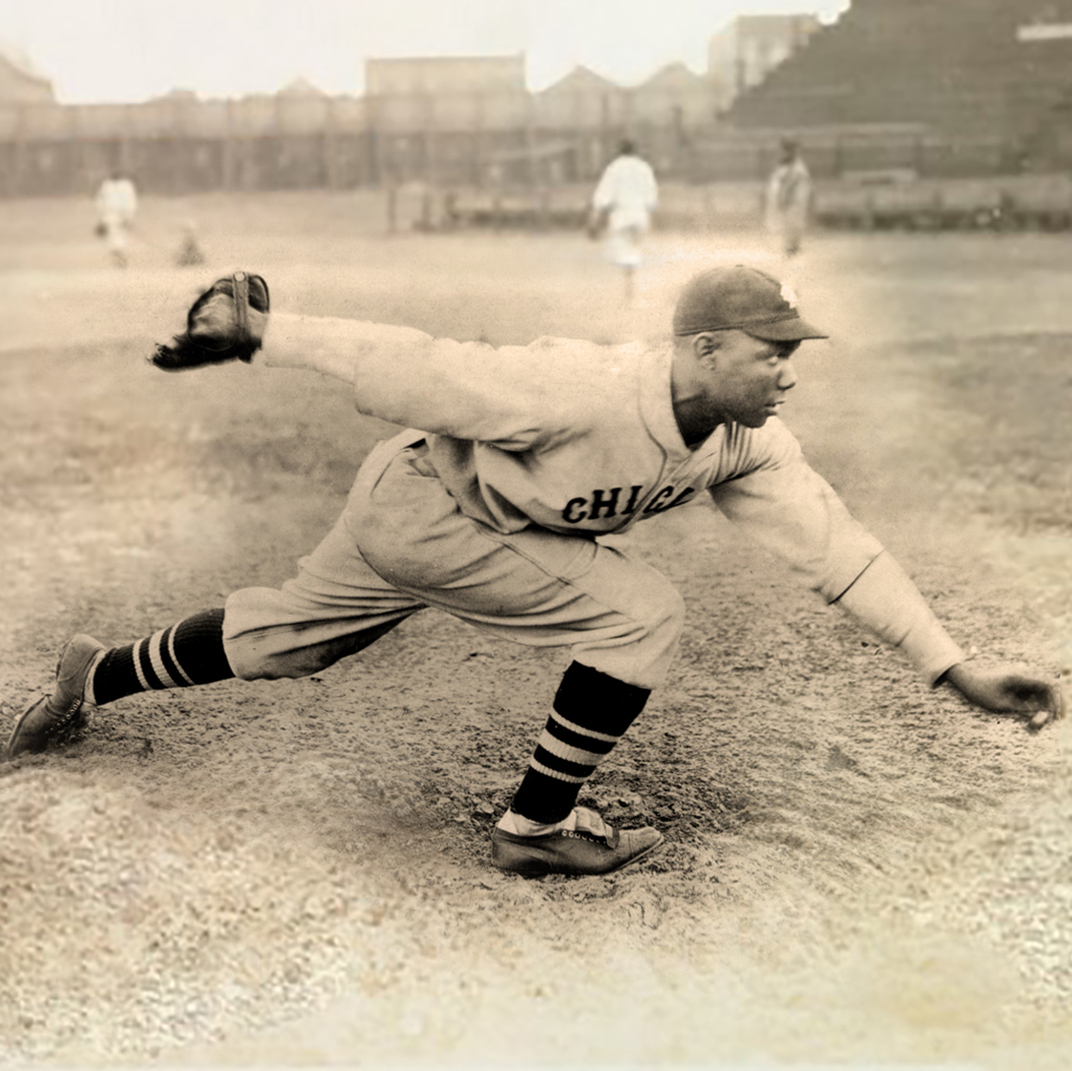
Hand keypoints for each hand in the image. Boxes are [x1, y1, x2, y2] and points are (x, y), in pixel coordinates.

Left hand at [941, 662, 1063, 730]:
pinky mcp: (1016, 681)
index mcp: (1020, 676)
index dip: (1056, 701)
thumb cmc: (980, 692)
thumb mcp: (1003, 705)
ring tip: (1032, 725)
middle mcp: (1023, 673)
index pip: (1049, 685)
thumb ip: (1025, 710)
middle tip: (1040, 724)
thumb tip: (1045, 715)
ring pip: (1039, 693)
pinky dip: (1031, 705)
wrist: (963, 679)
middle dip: (1048, 707)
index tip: (1053, 716)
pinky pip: (1030, 693)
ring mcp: (1020, 676)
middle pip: (1047, 690)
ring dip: (1040, 708)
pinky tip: (1027, 719)